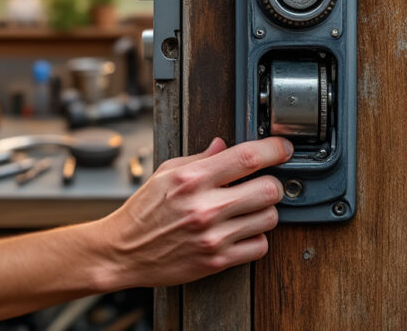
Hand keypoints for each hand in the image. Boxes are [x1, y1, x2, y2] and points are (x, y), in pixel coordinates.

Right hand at [95, 136, 291, 288]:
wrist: (124, 252)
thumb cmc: (143, 211)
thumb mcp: (165, 173)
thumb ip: (198, 159)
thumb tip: (224, 145)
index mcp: (192, 179)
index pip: (247, 158)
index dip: (273, 149)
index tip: (282, 148)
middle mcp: (205, 207)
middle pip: (269, 189)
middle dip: (272, 182)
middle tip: (263, 182)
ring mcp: (213, 236)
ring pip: (269, 218)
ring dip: (265, 210)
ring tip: (249, 208)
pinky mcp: (217, 261)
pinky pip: (260, 246)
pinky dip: (257, 237)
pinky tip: (241, 230)